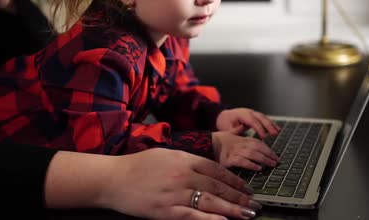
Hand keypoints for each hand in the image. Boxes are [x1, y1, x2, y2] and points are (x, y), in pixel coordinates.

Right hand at [101, 149, 260, 219]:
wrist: (113, 179)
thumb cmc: (139, 166)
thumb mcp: (167, 155)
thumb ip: (188, 161)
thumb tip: (210, 170)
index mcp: (184, 159)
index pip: (217, 170)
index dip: (235, 181)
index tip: (247, 188)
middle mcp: (183, 175)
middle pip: (219, 186)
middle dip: (239, 196)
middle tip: (254, 204)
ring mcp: (176, 194)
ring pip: (212, 201)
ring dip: (233, 209)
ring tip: (248, 214)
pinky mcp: (167, 211)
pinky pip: (195, 216)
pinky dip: (212, 219)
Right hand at [212, 131, 278, 170]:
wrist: (203, 144)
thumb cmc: (215, 140)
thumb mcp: (227, 133)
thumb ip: (236, 131)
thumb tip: (240, 127)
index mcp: (240, 139)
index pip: (258, 142)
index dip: (268, 149)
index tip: (275, 155)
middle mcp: (239, 144)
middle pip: (258, 148)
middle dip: (269, 154)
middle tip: (277, 161)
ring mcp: (234, 151)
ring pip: (253, 154)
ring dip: (264, 159)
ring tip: (271, 165)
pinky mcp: (228, 160)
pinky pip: (242, 162)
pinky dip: (251, 165)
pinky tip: (258, 168)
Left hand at [216, 108, 279, 137]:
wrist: (223, 116)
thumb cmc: (224, 122)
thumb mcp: (226, 127)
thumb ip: (234, 131)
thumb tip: (240, 134)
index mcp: (241, 114)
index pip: (252, 120)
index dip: (259, 128)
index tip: (264, 136)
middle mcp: (248, 112)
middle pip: (261, 117)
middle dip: (268, 125)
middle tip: (274, 134)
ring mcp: (253, 113)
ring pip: (264, 117)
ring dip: (272, 124)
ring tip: (278, 132)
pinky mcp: (255, 116)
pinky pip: (265, 119)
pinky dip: (271, 124)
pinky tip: (277, 130)